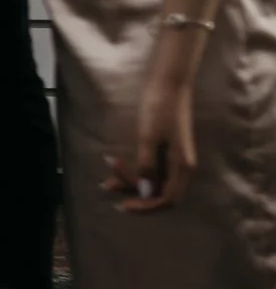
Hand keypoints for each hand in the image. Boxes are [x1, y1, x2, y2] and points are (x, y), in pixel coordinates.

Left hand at [105, 51, 198, 211]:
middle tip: (106, 184)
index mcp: (183, 167)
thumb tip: (146, 192)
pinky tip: (115, 164)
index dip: (146, 206)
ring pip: (153, 180)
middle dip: (132, 191)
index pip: (168, 200)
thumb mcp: (149, 137)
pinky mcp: (166, 149)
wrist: (168, 82)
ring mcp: (174, 158)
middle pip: (158, 192)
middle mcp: (181, 166)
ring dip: (130, 181)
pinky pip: (151, 168)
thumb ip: (147, 166)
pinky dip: (133, 170)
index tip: (123, 205)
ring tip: (105, 180)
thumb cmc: (159, 107)